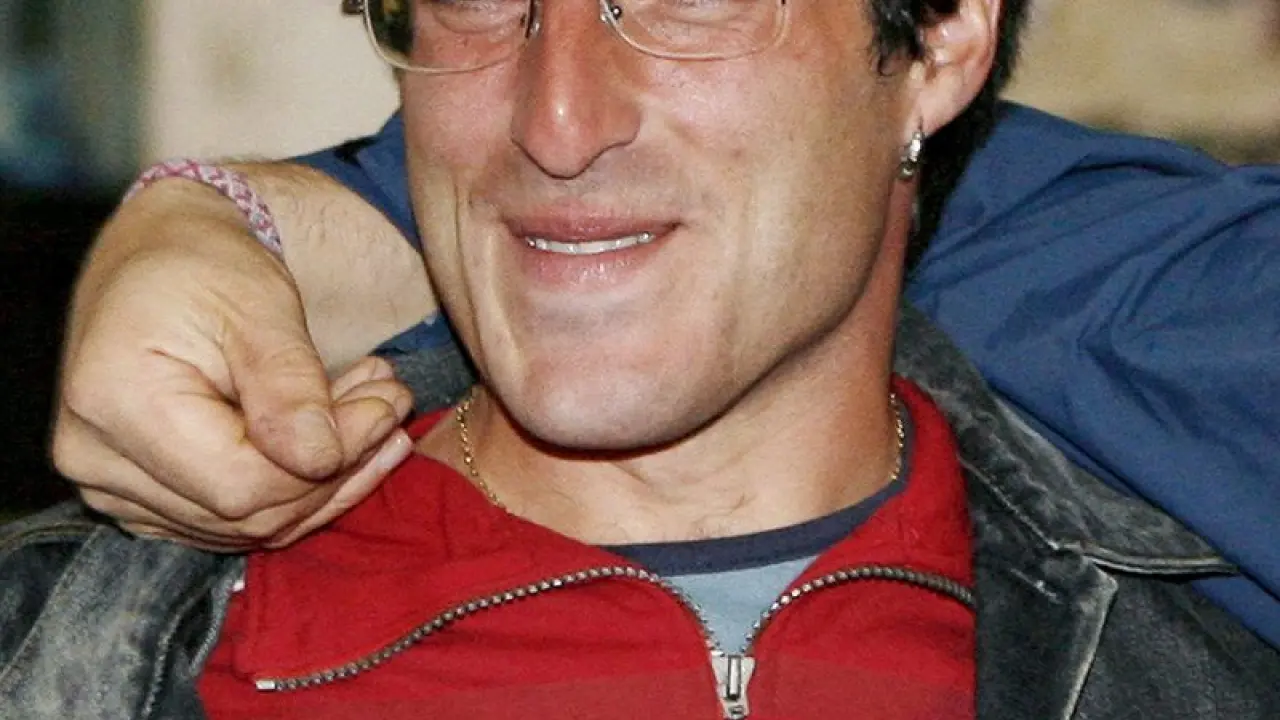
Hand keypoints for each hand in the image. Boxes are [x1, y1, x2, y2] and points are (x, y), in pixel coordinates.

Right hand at [51, 179, 413, 549]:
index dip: (328, 464)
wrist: (159, 257)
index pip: (241, 482)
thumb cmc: (205, 265)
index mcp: (115, 401)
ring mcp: (111, 485)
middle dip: (338, 468)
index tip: (385, 407)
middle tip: (392, 406)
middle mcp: (94, 457)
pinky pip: (231, 520)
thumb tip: (323, 459)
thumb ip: (289, 385)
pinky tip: (345, 446)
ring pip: (246, 525)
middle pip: (245, 511)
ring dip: (327, 481)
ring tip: (378, 416)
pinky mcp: (140, 497)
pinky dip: (297, 490)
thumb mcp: (259, 304)